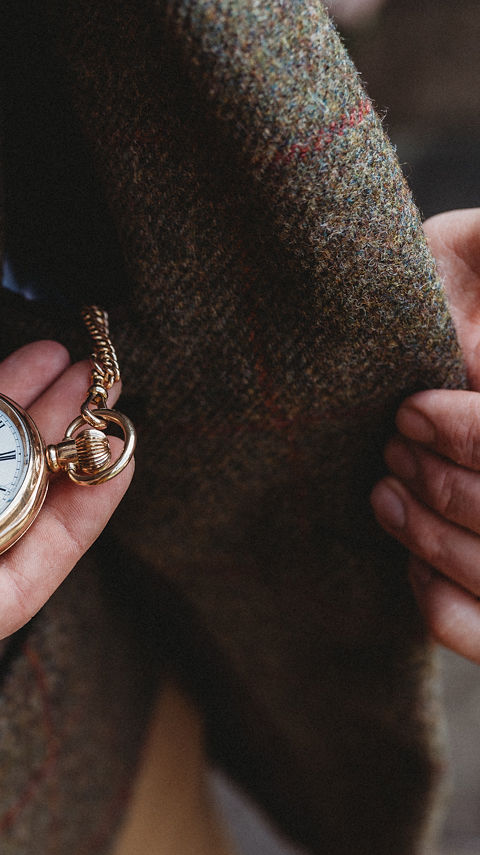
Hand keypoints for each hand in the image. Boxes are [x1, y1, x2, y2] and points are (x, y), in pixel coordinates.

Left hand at [371, 208, 479, 657]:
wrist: (438, 336)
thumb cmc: (465, 289)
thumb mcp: (479, 251)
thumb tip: (476, 308)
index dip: (472, 435)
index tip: (411, 409)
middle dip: (444, 483)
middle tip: (392, 446)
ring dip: (429, 537)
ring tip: (385, 491)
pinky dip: (438, 603)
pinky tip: (410, 560)